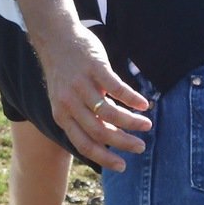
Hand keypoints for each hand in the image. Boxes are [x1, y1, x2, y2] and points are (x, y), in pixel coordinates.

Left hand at [37, 24, 151, 170]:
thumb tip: (108, 135)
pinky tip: (144, 104)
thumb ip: (84, 117)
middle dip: (122, 143)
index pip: (83, 144)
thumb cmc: (66, 73)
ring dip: (131, 122)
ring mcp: (82, 85)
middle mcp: (70, 103)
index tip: (122, 166)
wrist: (57, 39)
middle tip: (140, 147)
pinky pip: (117, 88)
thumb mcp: (67, 100)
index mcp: (62, 116)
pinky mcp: (94, 68)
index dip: (104, 157)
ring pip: (109, 113)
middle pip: (99, 132)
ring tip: (146, 125)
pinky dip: (132, 99)